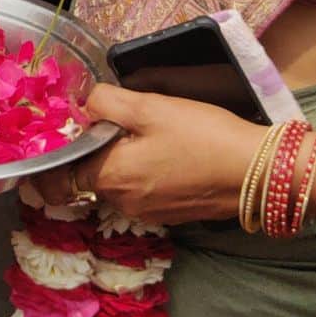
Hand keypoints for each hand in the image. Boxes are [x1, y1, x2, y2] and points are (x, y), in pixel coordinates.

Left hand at [28, 83, 262, 226]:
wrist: (255, 171)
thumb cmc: (201, 135)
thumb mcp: (150, 106)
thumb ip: (107, 102)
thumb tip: (84, 104)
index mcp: (110, 178)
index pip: (60, 176)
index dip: (60, 152)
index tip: (69, 130)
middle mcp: (122, 203)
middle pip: (90, 177)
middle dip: (96, 151)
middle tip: (116, 120)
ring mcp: (148, 212)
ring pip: (118, 183)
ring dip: (122, 161)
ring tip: (148, 132)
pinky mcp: (171, 214)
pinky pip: (143, 191)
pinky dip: (146, 172)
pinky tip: (169, 151)